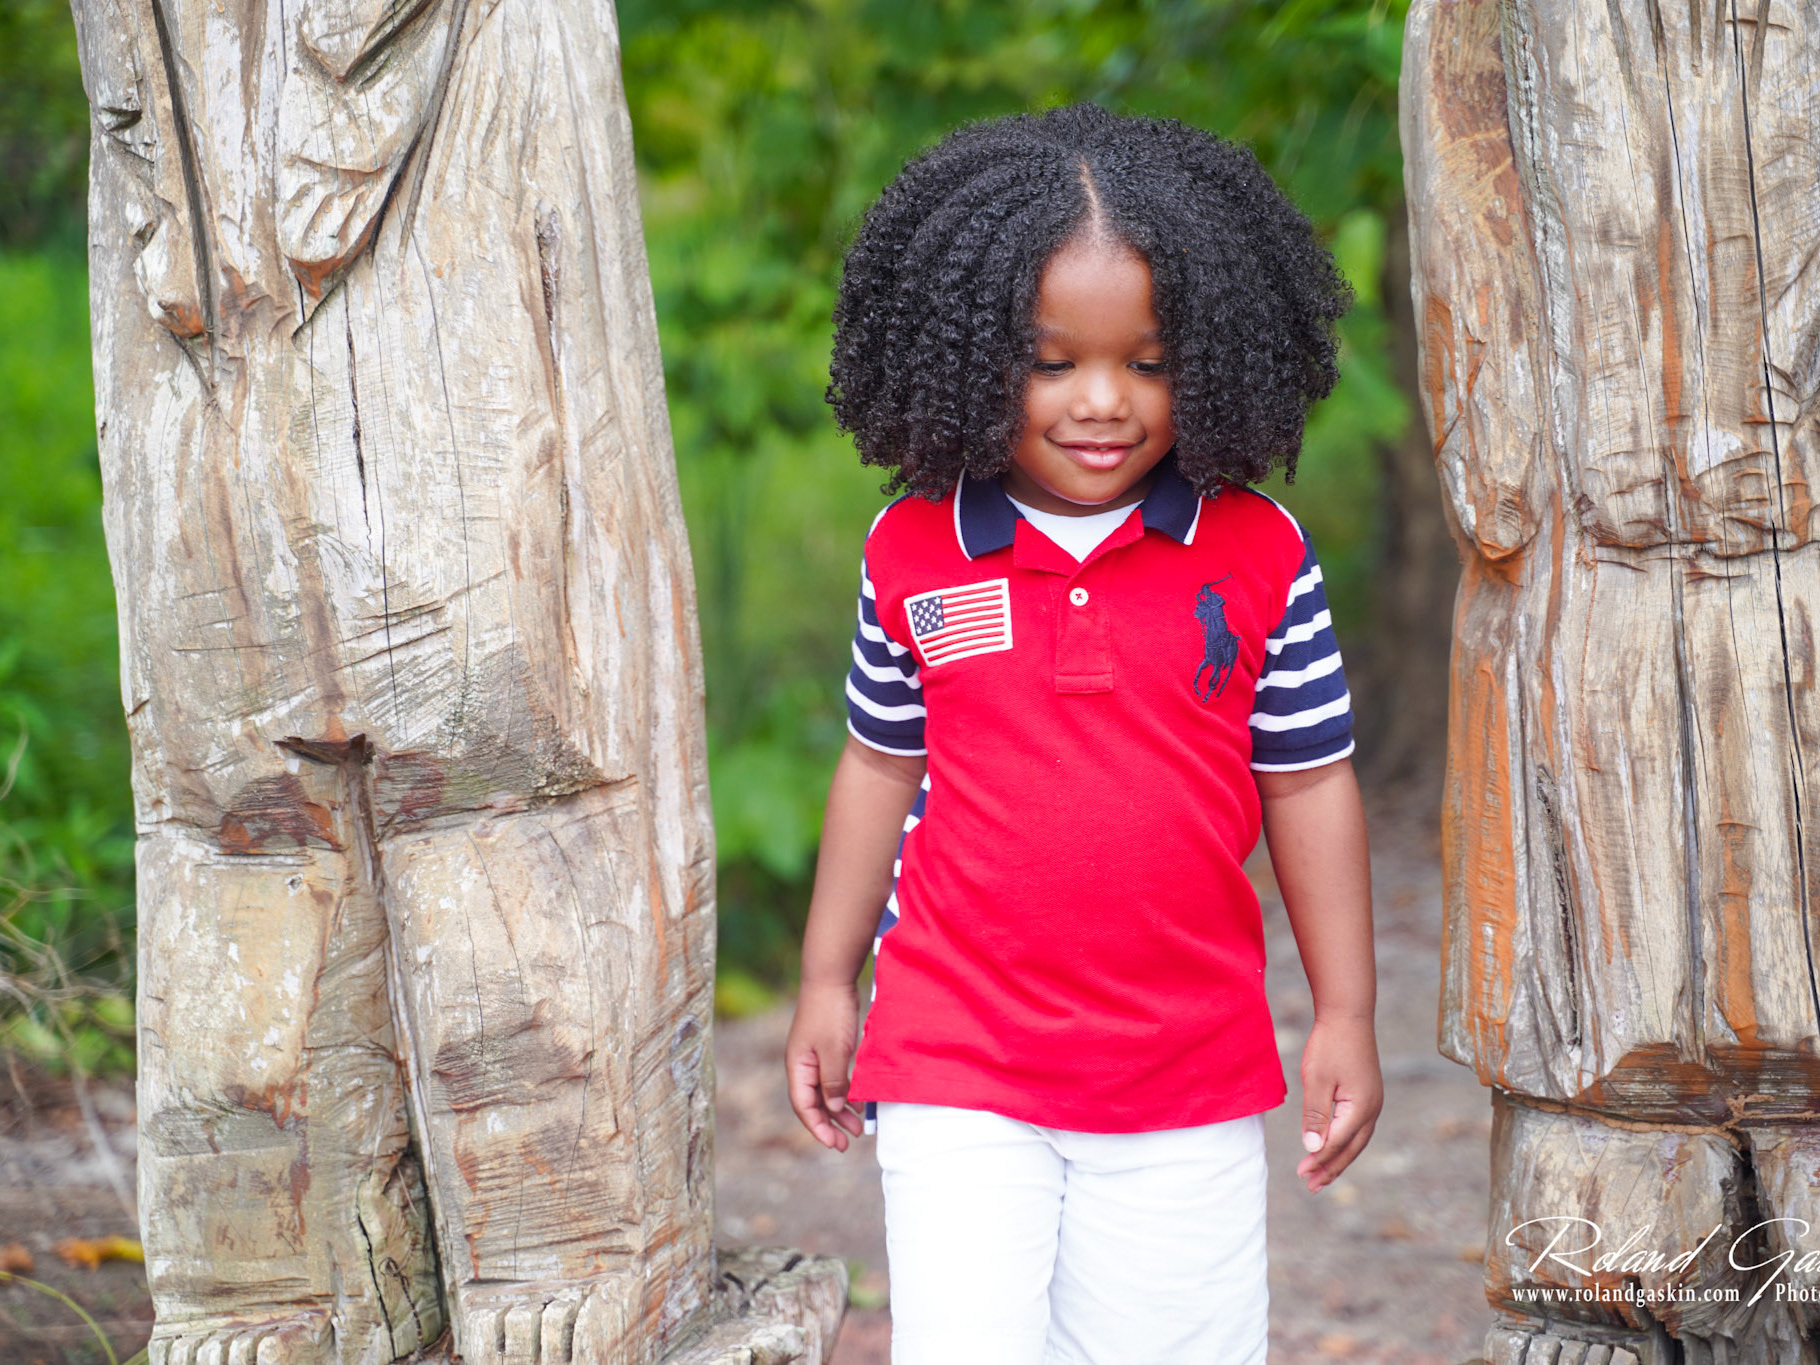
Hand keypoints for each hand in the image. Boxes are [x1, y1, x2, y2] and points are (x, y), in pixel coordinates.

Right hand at [785, 980, 866, 1151]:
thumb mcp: (834, 1050)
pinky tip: (858, 1101)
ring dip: (840, 1111)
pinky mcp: (827, 1049)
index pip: (804, 1106)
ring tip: (858, 1128)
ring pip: (825, 1092)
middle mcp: (803, 1065)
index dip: (818, 1127)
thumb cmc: (830, 1012)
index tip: (834, 1144)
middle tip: (848, 1143)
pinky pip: (834, 1078)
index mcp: (797, 1066)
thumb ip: (833, 1081)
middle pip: (813, 1103)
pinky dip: (845, 1092)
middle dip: (829, 1124)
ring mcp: (814, 1057)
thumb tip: (836, 1108)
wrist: (831, 977)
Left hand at [1295, 1014, 1381, 1191]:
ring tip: (1322, 1176)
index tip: (1301, 1174)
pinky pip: (1358, 1128)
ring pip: (1356, 1141)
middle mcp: (1372, 1109)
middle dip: (1331, 1168)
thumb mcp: (1317, 1080)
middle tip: (1312, 1186)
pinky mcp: (1368, 1095)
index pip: (1336, 1143)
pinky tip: (1334, 1147)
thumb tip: (1312, 1148)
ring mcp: (1373, 1102)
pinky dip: (1345, 1142)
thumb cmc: (1330, 1045)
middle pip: (1351, 1149)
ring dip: (1339, 1159)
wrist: (1348, 1015)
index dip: (1318, 1160)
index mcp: (1360, 1108)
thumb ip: (1315, 1116)